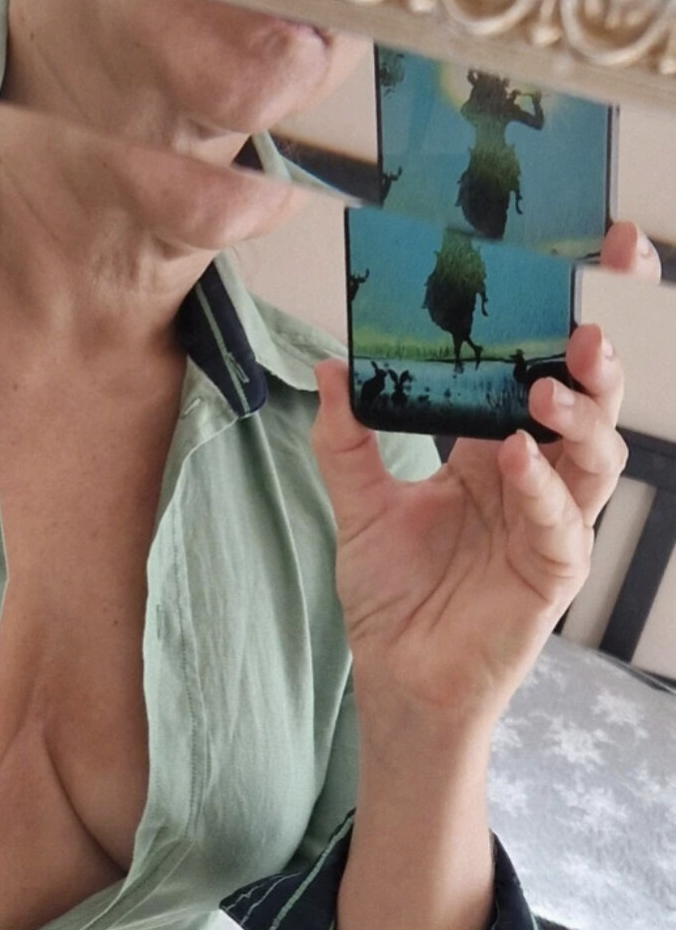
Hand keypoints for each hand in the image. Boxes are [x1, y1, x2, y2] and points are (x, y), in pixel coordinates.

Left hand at [311, 220, 658, 733]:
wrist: (396, 677)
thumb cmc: (391, 594)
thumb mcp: (358, 505)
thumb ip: (347, 438)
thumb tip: (330, 364)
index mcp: (496, 447)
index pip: (539, 367)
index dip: (566, 316)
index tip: (588, 253)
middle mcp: (537, 476)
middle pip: (590, 397)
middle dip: (600, 349)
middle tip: (591, 310)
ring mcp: (553, 521)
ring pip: (597, 452)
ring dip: (580, 412)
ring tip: (548, 384)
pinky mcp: (555, 571)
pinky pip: (562, 520)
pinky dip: (542, 486)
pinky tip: (516, 457)